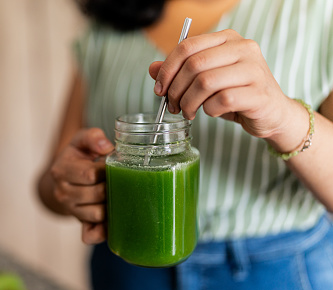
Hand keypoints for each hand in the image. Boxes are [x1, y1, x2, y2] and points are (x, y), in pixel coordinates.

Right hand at [49, 128, 113, 243]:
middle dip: (113, 186)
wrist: (65, 178)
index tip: (114, 164)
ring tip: (117, 193)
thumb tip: (107, 147)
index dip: (107, 169)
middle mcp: (62, 193)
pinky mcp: (79, 223)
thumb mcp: (82, 141)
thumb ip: (93, 137)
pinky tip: (113, 219)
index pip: (89, 174)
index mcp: (61, 170)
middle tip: (120, 178)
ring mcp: (70, 210)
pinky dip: (104, 231)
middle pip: (96, 194)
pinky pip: (91, 235)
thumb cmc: (78, 157)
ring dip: (112, 204)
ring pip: (98, 214)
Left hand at [149, 29, 297, 140]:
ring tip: (189, 112)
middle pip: (194, 65)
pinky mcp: (259, 93)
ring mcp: (254, 69)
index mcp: (227, 39)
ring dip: (190, 102)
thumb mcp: (206, 81)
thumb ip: (180, 72)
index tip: (159, 89)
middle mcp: (243, 48)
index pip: (187, 46)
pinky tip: (212, 112)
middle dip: (176, 90)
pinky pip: (222, 100)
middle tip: (173, 106)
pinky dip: (210, 110)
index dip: (167, 69)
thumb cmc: (236, 95)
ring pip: (206, 82)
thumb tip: (152, 69)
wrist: (272, 114)